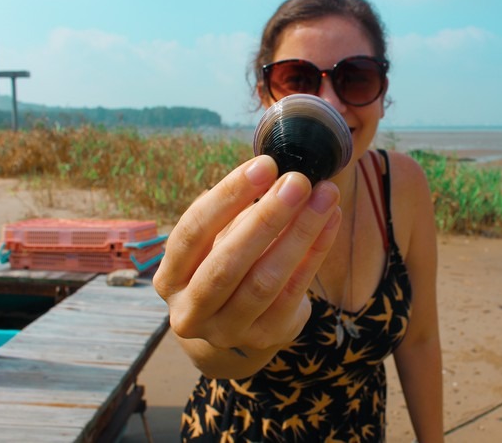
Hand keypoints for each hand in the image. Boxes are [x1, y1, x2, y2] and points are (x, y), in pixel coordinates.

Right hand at [153, 155, 340, 353]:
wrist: (235, 327)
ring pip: (266, 280)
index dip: (228, 196)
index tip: (265, 165)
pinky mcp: (266, 336)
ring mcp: (228, 330)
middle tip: (299, 181)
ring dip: (300, 232)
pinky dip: (316, 251)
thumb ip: (236, 212)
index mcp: (170, 278)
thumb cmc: (226, 264)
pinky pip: (295, 290)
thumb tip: (278, 173)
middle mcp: (191, 310)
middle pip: (228, 263)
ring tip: (324, 196)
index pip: (193, 232)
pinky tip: (331, 219)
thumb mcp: (218, 241)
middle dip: (267, 217)